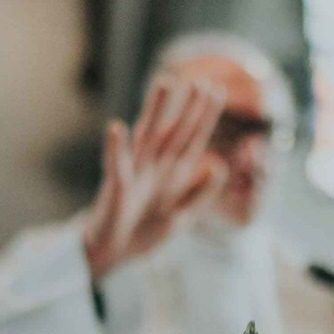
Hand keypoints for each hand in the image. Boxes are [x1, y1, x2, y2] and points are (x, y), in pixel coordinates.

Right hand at [81, 76, 226, 280]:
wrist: (114, 253)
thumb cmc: (144, 230)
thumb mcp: (182, 216)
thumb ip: (201, 193)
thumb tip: (220, 166)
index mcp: (171, 173)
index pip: (192, 139)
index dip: (204, 116)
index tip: (218, 91)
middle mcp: (154, 166)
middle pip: (174, 131)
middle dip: (188, 107)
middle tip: (201, 80)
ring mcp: (135, 173)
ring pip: (147, 137)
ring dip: (155, 111)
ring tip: (164, 83)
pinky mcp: (116, 187)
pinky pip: (116, 166)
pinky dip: (116, 148)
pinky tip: (116, 128)